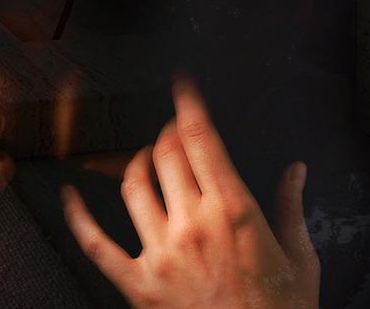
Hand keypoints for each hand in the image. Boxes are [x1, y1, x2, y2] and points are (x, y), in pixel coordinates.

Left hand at [62, 78, 319, 307]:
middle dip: (167, 131)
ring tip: (146, 157)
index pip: (200, 138)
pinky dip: (77, 217)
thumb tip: (296, 170)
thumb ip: (292, 209)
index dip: (187, 104)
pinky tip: (69, 194)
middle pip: (166, 153)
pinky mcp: (138, 284)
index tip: (182, 85)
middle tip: (173, 129)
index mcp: (232, 211)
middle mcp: (192, 224)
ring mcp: (161, 253)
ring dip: (138, 162)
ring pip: (134, 185)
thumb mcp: (300, 261)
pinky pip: (96, 244)